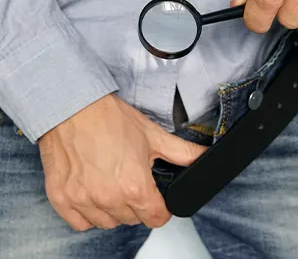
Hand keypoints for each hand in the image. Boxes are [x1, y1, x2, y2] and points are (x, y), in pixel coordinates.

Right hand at [39, 94, 205, 230]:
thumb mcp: (152, 134)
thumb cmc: (110, 118)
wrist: (74, 107)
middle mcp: (108, 198)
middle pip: (133, 219)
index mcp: (134, 186)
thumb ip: (182, 152)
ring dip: (114, 209)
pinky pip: (80, 223)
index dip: (161, 208)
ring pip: (108, 222)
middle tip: (132, 181)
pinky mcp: (62, 198)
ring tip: (112, 182)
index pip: (157, 218)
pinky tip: (93, 191)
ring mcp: (83, 200)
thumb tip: (203, 156)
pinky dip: (89, 212)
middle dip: (138, 204)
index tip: (156, 199)